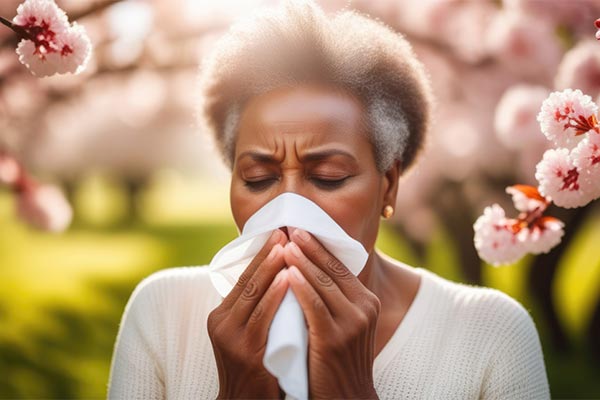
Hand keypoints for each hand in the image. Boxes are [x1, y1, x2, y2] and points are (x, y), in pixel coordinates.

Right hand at [207, 229, 288, 398]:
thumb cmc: (257, 367)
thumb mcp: (251, 333)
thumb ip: (258, 309)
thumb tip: (279, 277)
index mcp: (222, 315)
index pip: (243, 278)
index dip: (261, 255)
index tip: (278, 234)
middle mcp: (221, 322)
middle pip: (247, 280)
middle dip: (267, 254)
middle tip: (284, 231)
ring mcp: (231, 336)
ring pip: (254, 293)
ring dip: (272, 267)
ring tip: (288, 246)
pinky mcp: (245, 350)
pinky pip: (263, 316)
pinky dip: (276, 294)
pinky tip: (289, 278)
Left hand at [283, 229, 380, 398]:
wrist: (347, 398)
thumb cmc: (337, 361)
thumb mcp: (344, 326)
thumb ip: (333, 301)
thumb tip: (308, 272)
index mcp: (367, 303)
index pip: (341, 267)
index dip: (319, 247)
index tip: (300, 230)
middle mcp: (364, 309)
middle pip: (333, 269)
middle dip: (310, 247)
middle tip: (290, 228)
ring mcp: (351, 323)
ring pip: (323, 283)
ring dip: (301, 261)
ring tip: (284, 244)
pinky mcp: (334, 338)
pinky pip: (314, 305)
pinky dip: (300, 287)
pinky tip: (287, 273)